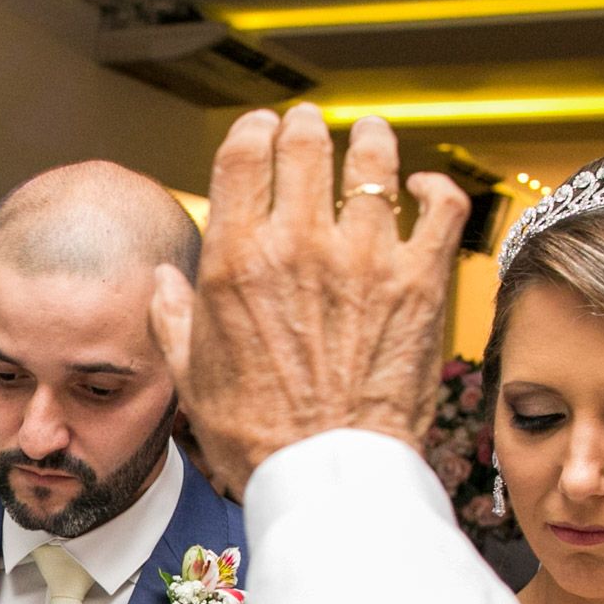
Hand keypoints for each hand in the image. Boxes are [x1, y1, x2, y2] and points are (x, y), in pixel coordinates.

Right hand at [149, 105, 469, 493]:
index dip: (253, 133)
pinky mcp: (420, 281)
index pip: (244, 156)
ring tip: (368, 139)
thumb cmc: (258, 436)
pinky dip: (435, 187)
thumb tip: (162, 282)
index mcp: (237, 262)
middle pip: (306, 144)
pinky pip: (440, 207)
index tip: (259, 132)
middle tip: (309, 129)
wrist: (327, 474)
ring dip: (369, 141)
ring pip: (373, 161)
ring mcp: (365, 259)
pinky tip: (425, 188)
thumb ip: (173, 319)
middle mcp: (299, 247)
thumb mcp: (191, 378)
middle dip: (305, 128)